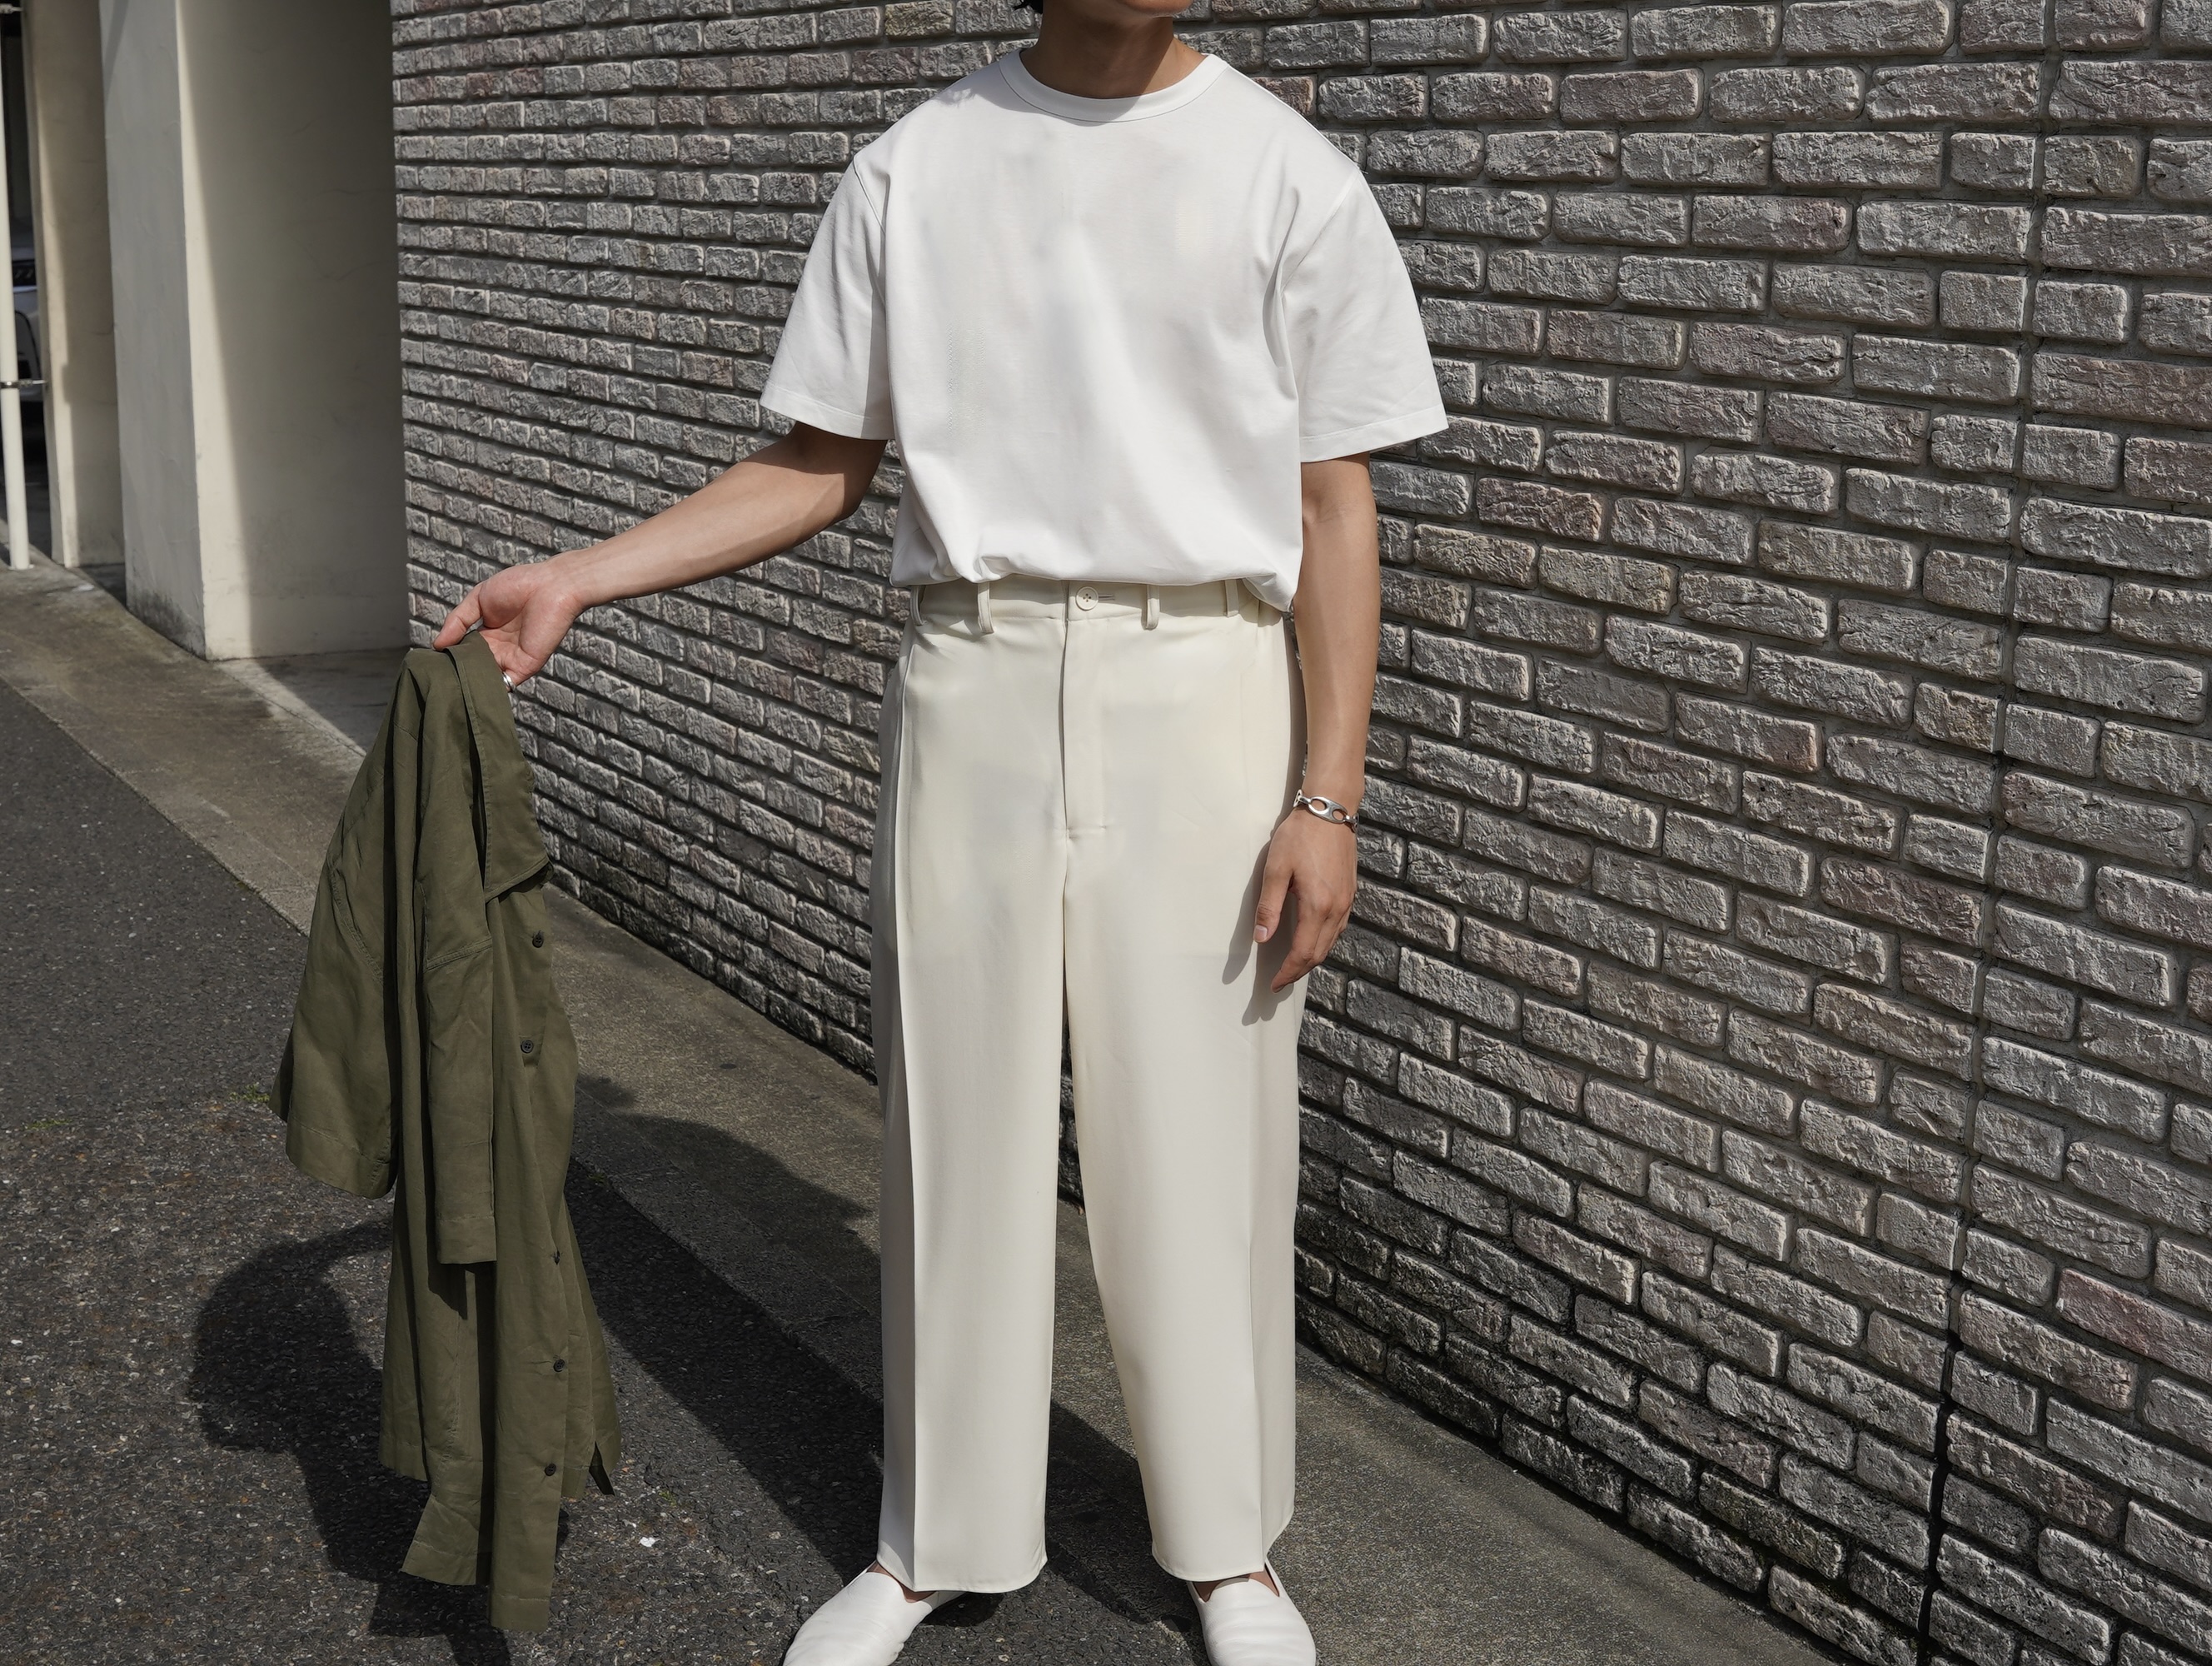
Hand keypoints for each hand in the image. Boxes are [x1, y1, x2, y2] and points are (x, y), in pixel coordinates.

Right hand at [432, 558, 582, 685]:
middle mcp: (499, 648)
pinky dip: (488, 688)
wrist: (552, 586)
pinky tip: (470, 687)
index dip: (449, 656)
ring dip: (469, 681)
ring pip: (486, 677)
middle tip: (436, 677)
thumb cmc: (519, 585)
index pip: (464, 650)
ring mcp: (511, 659)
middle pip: (473, 666)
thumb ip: (457, 621)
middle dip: (456, 672)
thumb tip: (437, 644)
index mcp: (488, 632)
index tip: (432, 663)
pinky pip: (505, 684)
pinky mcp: (525, 666)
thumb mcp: (478, 599)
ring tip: (448, 683)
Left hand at [1253, 805, 1358, 992]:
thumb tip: (1261, 938)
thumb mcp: (1276, 869)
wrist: (1331, 810)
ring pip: (1330, 943)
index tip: (1273, 984)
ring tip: (1293, 966)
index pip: (1302, 952)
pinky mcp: (1350, 893)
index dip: (1287, 972)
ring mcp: (1347, 902)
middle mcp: (1337, 909)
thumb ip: (1269, 907)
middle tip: (1281, 981)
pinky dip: (1323, 943)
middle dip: (1299, 971)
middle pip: (1319, 953)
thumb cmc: (1299, 836)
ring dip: (1312, 958)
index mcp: (1317, 906)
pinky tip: (1312, 940)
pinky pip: (1337, 929)